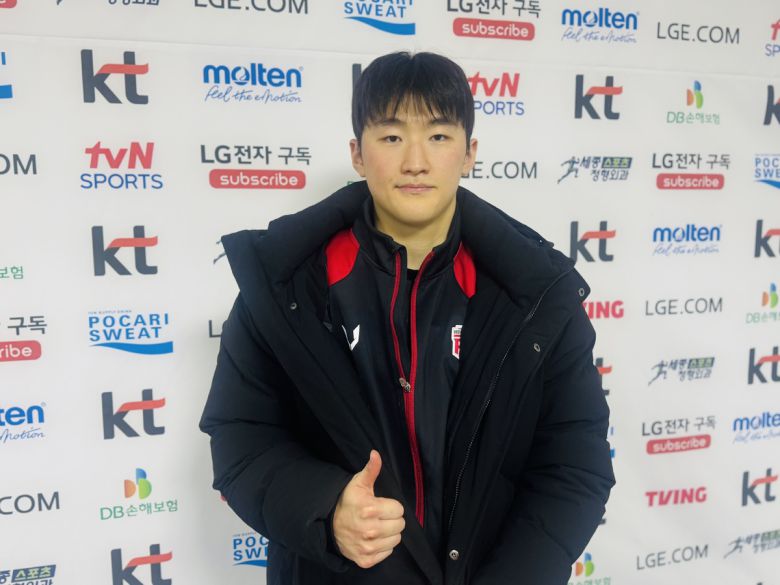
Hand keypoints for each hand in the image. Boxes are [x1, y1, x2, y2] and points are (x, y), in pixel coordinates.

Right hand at [332, 450, 405, 568]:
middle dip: (392, 519)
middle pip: (400, 525)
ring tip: (377, 527)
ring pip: (396, 540)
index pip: (399, 510)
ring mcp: (368, 547)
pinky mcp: (366, 560)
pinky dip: (382, 547)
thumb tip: (376, 454)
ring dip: (389, 533)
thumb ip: (371, 470)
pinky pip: (388, 553)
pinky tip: (373, 539)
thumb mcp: (358, 484)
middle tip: (380, 517)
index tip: (380, 506)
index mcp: (370, 509)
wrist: (330, 526)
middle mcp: (369, 530)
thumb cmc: (348, 502)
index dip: (391, 506)